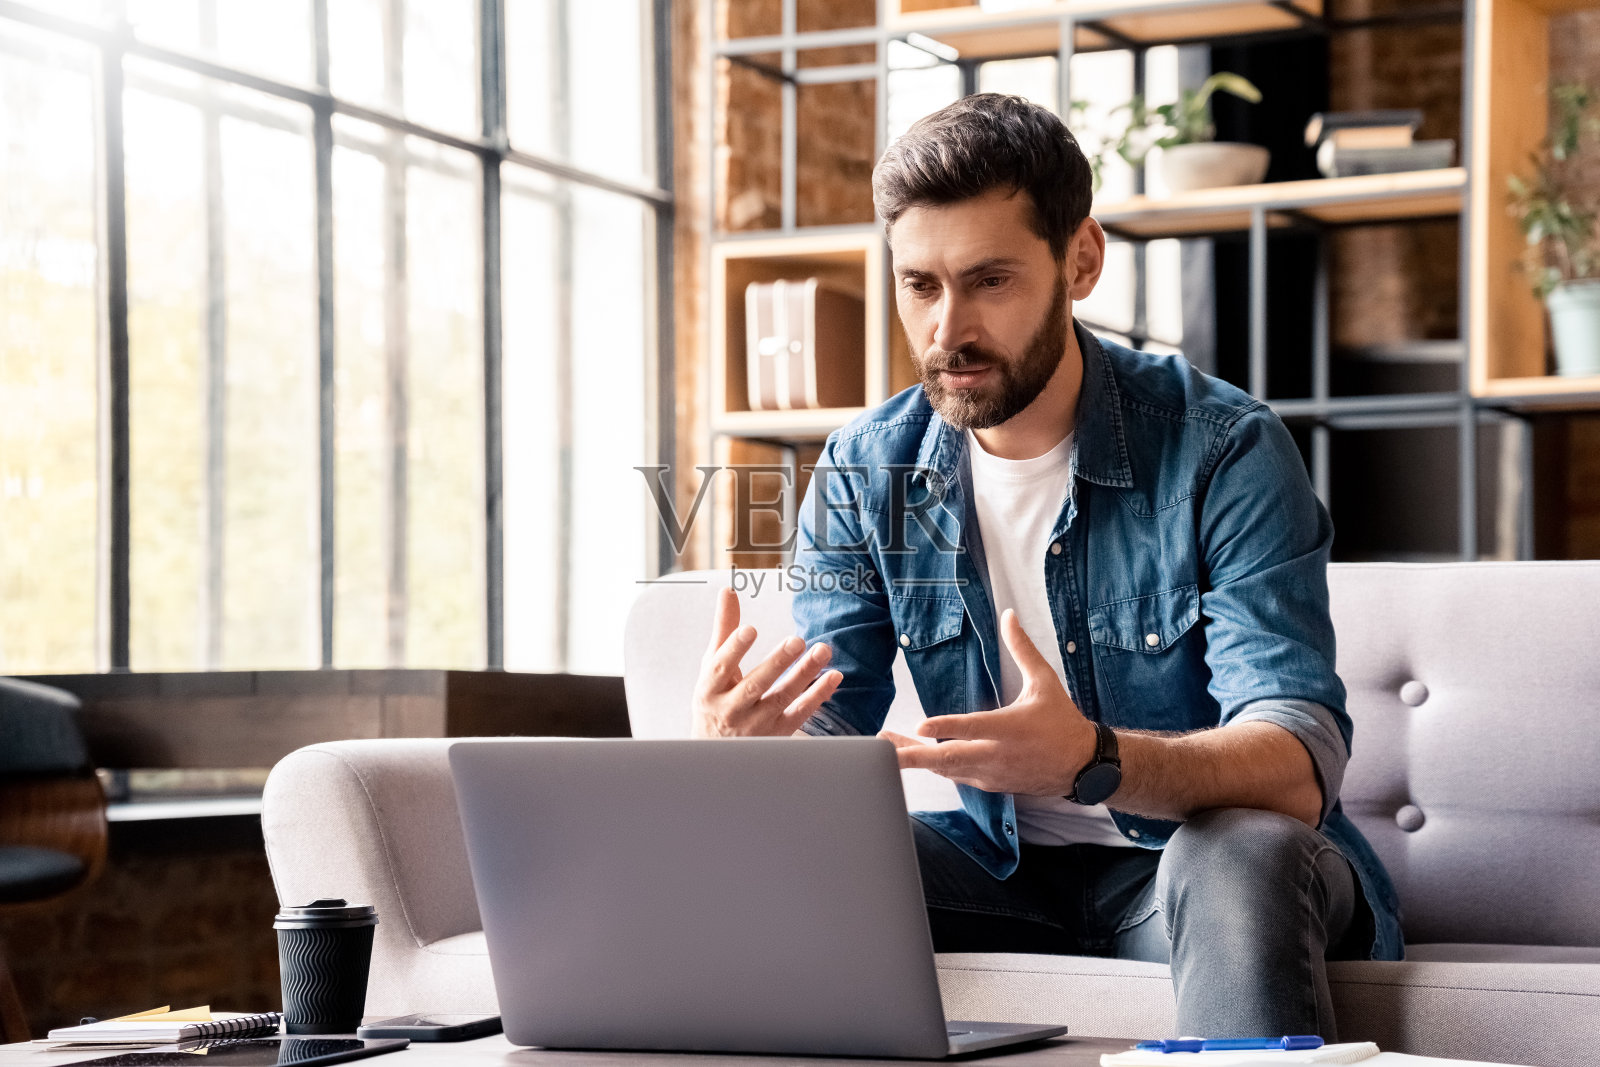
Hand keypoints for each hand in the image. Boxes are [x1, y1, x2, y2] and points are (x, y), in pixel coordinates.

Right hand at [692, 586, 842, 736]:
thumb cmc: (715, 699)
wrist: (716, 753)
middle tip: (797, 640)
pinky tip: (832, 677)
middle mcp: (731, 709)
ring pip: (781, 699)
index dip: (734, 648)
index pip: (721, 667)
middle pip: (755, 685)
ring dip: (804, 675)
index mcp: (710, 688)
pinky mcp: (777, 735)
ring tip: (822, 651)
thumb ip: (724, 629)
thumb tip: (728, 591)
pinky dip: (817, 696)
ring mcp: (755, 725)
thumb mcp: (712, 667)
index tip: (750, 629)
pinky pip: (800, 714)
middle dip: (776, 663)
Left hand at [882, 608, 1097, 794]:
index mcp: (1011, 728)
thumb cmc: (1062, 721)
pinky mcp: (991, 784)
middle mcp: (998, 754)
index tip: (920, 725)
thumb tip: (1008, 616)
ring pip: (947, 769)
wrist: (1082, 766)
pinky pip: (957, 777)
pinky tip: (917, 758)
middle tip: (883, 748)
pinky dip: (936, 768)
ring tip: (887, 750)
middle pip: (949, 758)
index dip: (946, 727)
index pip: (973, 727)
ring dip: (917, 760)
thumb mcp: (1045, 681)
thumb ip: (1022, 649)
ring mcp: (992, 772)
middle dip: (913, 755)